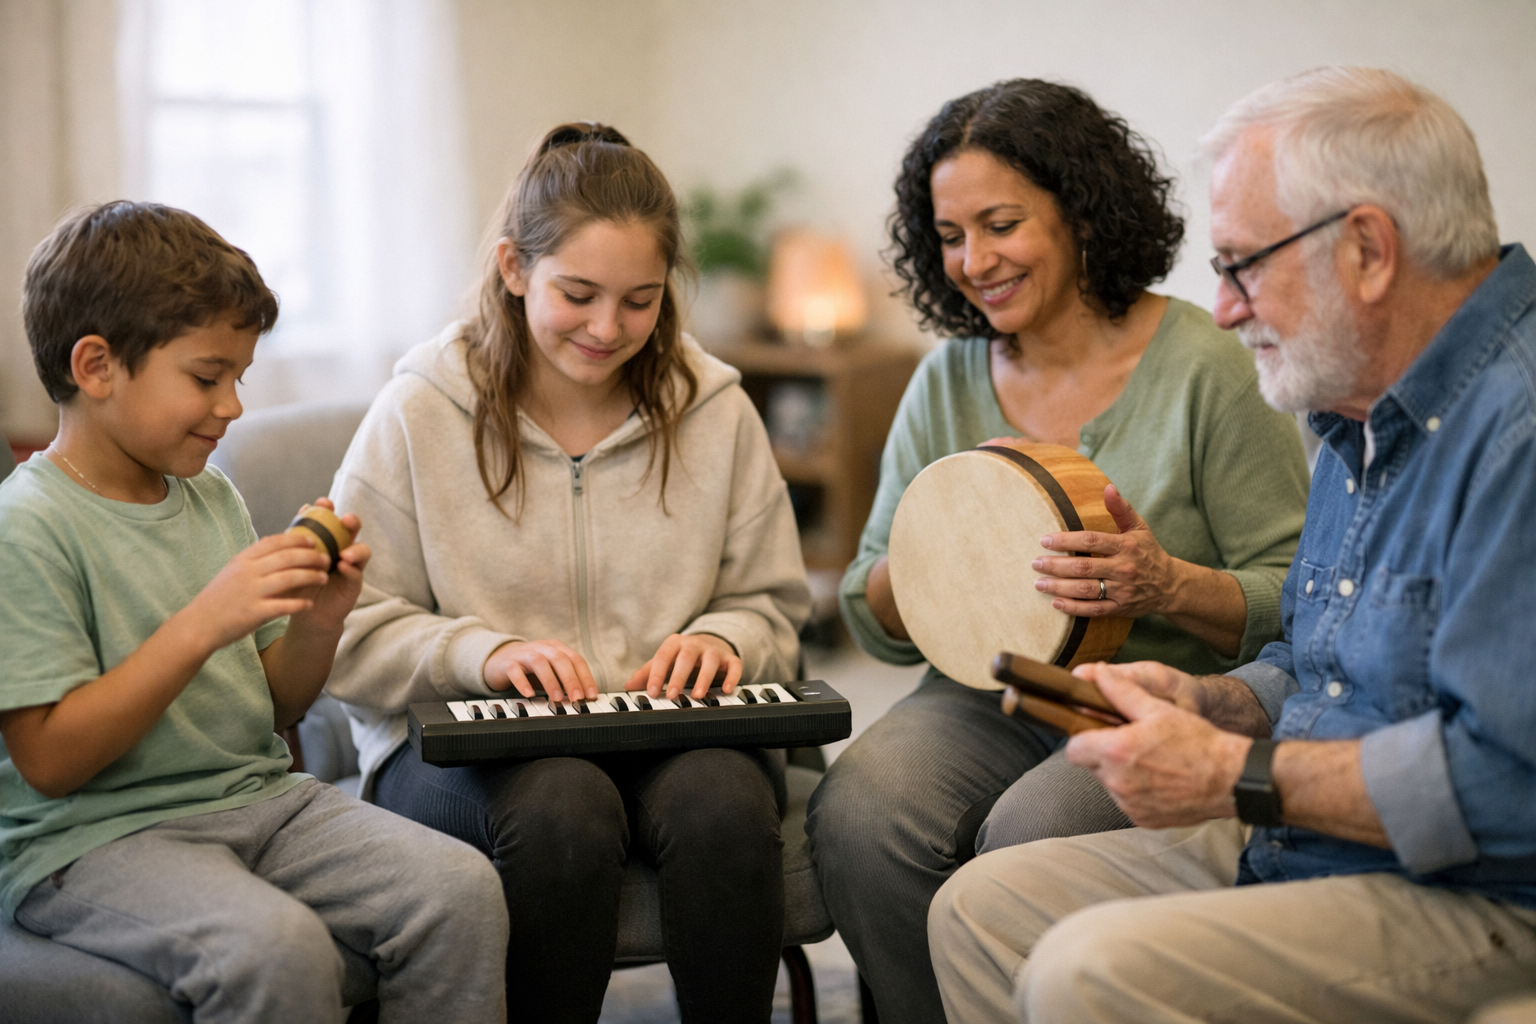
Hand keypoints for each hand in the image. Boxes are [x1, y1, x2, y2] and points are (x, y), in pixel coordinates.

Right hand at [183, 534, 330, 654]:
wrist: (199, 624)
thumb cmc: (219, 598)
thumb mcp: (233, 571)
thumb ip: (254, 558)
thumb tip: (275, 542)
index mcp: (243, 560)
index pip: (274, 542)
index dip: (297, 539)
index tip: (313, 539)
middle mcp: (248, 572)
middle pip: (287, 557)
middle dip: (311, 556)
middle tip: (327, 558)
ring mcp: (251, 592)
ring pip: (289, 578)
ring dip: (311, 576)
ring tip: (324, 578)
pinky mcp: (254, 613)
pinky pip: (283, 605)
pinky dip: (299, 604)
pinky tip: (310, 604)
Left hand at [283, 498, 369, 634]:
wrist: (305, 614)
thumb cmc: (298, 586)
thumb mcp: (291, 565)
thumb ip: (291, 549)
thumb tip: (282, 526)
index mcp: (326, 542)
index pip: (329, 520)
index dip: (328, 509)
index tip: (323, 502)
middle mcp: (342, 550)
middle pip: (352, 530)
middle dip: (351, 522)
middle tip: (345, 520)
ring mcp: (351, 567)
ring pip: (362, 551)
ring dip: (355, 549)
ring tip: (345, 553)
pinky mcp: (354, 584)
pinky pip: (357, 574)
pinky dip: (351, 569)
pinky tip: (343, 567)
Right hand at [484, 639, 596, 701]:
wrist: (500, 659)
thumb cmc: (532, 668)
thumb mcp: (552, 671)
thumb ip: (566, 681)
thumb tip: (584, 700)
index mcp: (556, 648)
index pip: (576, 660)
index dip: (585, 677)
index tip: (591, 695)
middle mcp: (542, 648)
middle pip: (560, 659)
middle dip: (571, 679)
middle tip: (577, 698)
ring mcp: (524, 654)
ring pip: (539, 662)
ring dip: (550, 681)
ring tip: (557, 699)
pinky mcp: (507, 663)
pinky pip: (515, 671)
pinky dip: (523, 683)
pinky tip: (529, 695)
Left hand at [625, 633, 741, 700]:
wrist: (711, 644)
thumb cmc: (682, 657)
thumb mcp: (665, 662)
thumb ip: (648, 673)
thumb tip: (628, 685)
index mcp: (674, 643)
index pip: (663, 656)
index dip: (657, 674)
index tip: (653, 692)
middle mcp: (694, 644)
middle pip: (686, 657)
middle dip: (679, 676)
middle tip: (673, 695)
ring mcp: (713, 650)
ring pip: (710, 660)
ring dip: (704, 678)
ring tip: (697, 696)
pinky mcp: (730, 659)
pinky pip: (734, 666)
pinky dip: (731, 677)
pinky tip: (726, 690)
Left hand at [1032, 484, 1180, 618]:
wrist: (1169, 585)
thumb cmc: (1148, 552)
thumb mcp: (1138, 527)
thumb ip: (1120, 508)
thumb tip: (1108, 487)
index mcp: (1126, 546)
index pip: (1091, 541)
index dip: (1066, 541)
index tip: (1044, 540)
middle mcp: (1124, 569)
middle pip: (1084, 567)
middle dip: (1056, 566)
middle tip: (1035, 563)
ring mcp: (1122, 591)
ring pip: (1086, 590)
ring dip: (1059, 587)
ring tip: (1039, 583)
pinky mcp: (1120, 608)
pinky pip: (1093, 610)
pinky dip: (1074, 608)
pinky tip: (1055, 603)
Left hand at [1064, 664, 1250, 827]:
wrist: (1230, 779)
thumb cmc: (1197, 742)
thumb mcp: (1158, 710)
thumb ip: (1122, 691)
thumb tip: (1098, 674)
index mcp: (1116, 752)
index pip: (1073, 750)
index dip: (1083, 739)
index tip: (1098, 733)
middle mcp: (1118, 783)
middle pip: (1091, 767)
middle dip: (1104, 754)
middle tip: (1131, 743)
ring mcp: (1129, 805)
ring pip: (1109, 785)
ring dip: (1120, 774)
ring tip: (1150, 761)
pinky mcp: (1143, 819)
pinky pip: (1127, 803)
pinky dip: (1136, 791)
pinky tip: (1159, 779)